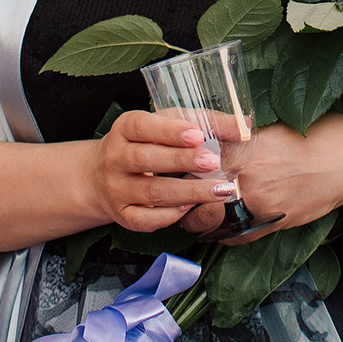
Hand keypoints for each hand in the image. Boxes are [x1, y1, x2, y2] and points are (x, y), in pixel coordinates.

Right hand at [89, 110, 236, 232]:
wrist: (99, 176)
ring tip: (220, 190)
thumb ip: (202, 122)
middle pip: (145, 159)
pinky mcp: (122, 214)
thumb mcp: (165, 126)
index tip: (197, 134)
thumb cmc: (144, 144)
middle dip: (182, 161)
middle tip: (213, 163)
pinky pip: (146, 219)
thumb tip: (242, 124)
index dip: (169, 131)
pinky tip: (191, 207)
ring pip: (151, 192)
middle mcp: (115, 158)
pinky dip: (171, 215)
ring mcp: (116, 188)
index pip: (142, 127)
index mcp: (124, 129)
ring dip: (188, 192)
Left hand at [180, 115, 342, 240]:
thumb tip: (210, 145)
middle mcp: (247, 177)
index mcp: (243, 148)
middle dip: (183, 198)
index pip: (194, 162)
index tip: (171, 170)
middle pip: (198, 194)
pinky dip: (226, 235)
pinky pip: (239, 235)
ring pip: (215, 218)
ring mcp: (260, 202)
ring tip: (194, 216)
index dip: (179, 168)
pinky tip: (220, 230)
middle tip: (176, 198)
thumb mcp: (270, 130)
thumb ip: (238, 141)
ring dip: (201, 220)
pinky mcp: (275, 222)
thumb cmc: (314, 137)